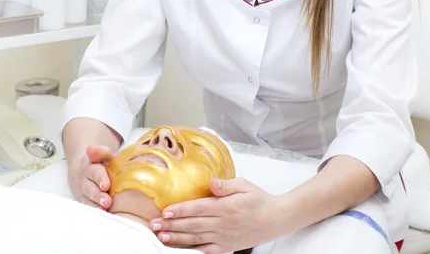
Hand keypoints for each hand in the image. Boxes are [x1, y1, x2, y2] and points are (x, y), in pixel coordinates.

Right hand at [67, 145, 113, 210]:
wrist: (81, 170)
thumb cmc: (99, 163)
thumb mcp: (103, 154)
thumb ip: (101, 152)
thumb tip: (90, 149)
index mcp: (90, 166)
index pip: (96, 172)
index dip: (100, 178)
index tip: (106, 185)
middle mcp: (84, 180)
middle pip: (91, 188)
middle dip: (98, 196)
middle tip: (107, 202)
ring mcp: (82, 191)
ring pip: (88, 199)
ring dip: (95, 205)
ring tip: (104, 210)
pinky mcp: (82, 200)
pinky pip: (87, 206)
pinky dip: (93, 211)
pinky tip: (100, 215)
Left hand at [149, 178, 285, 253]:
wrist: (276, 219)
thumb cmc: (258, 199)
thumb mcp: (244, 185)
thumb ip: (226, 185)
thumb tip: (211, 182)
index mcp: (226, 207)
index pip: (198, 208)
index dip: (180, 210)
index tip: (165, 211)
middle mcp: (223, 223)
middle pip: (193, 224)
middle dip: (171, 225)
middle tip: (154, 225)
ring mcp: (224, 237)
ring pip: (196, 238)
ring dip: (177, 238)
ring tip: (161, 236)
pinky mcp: (227, 247)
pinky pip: (207, 251)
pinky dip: (193, 250)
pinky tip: (180, 248)